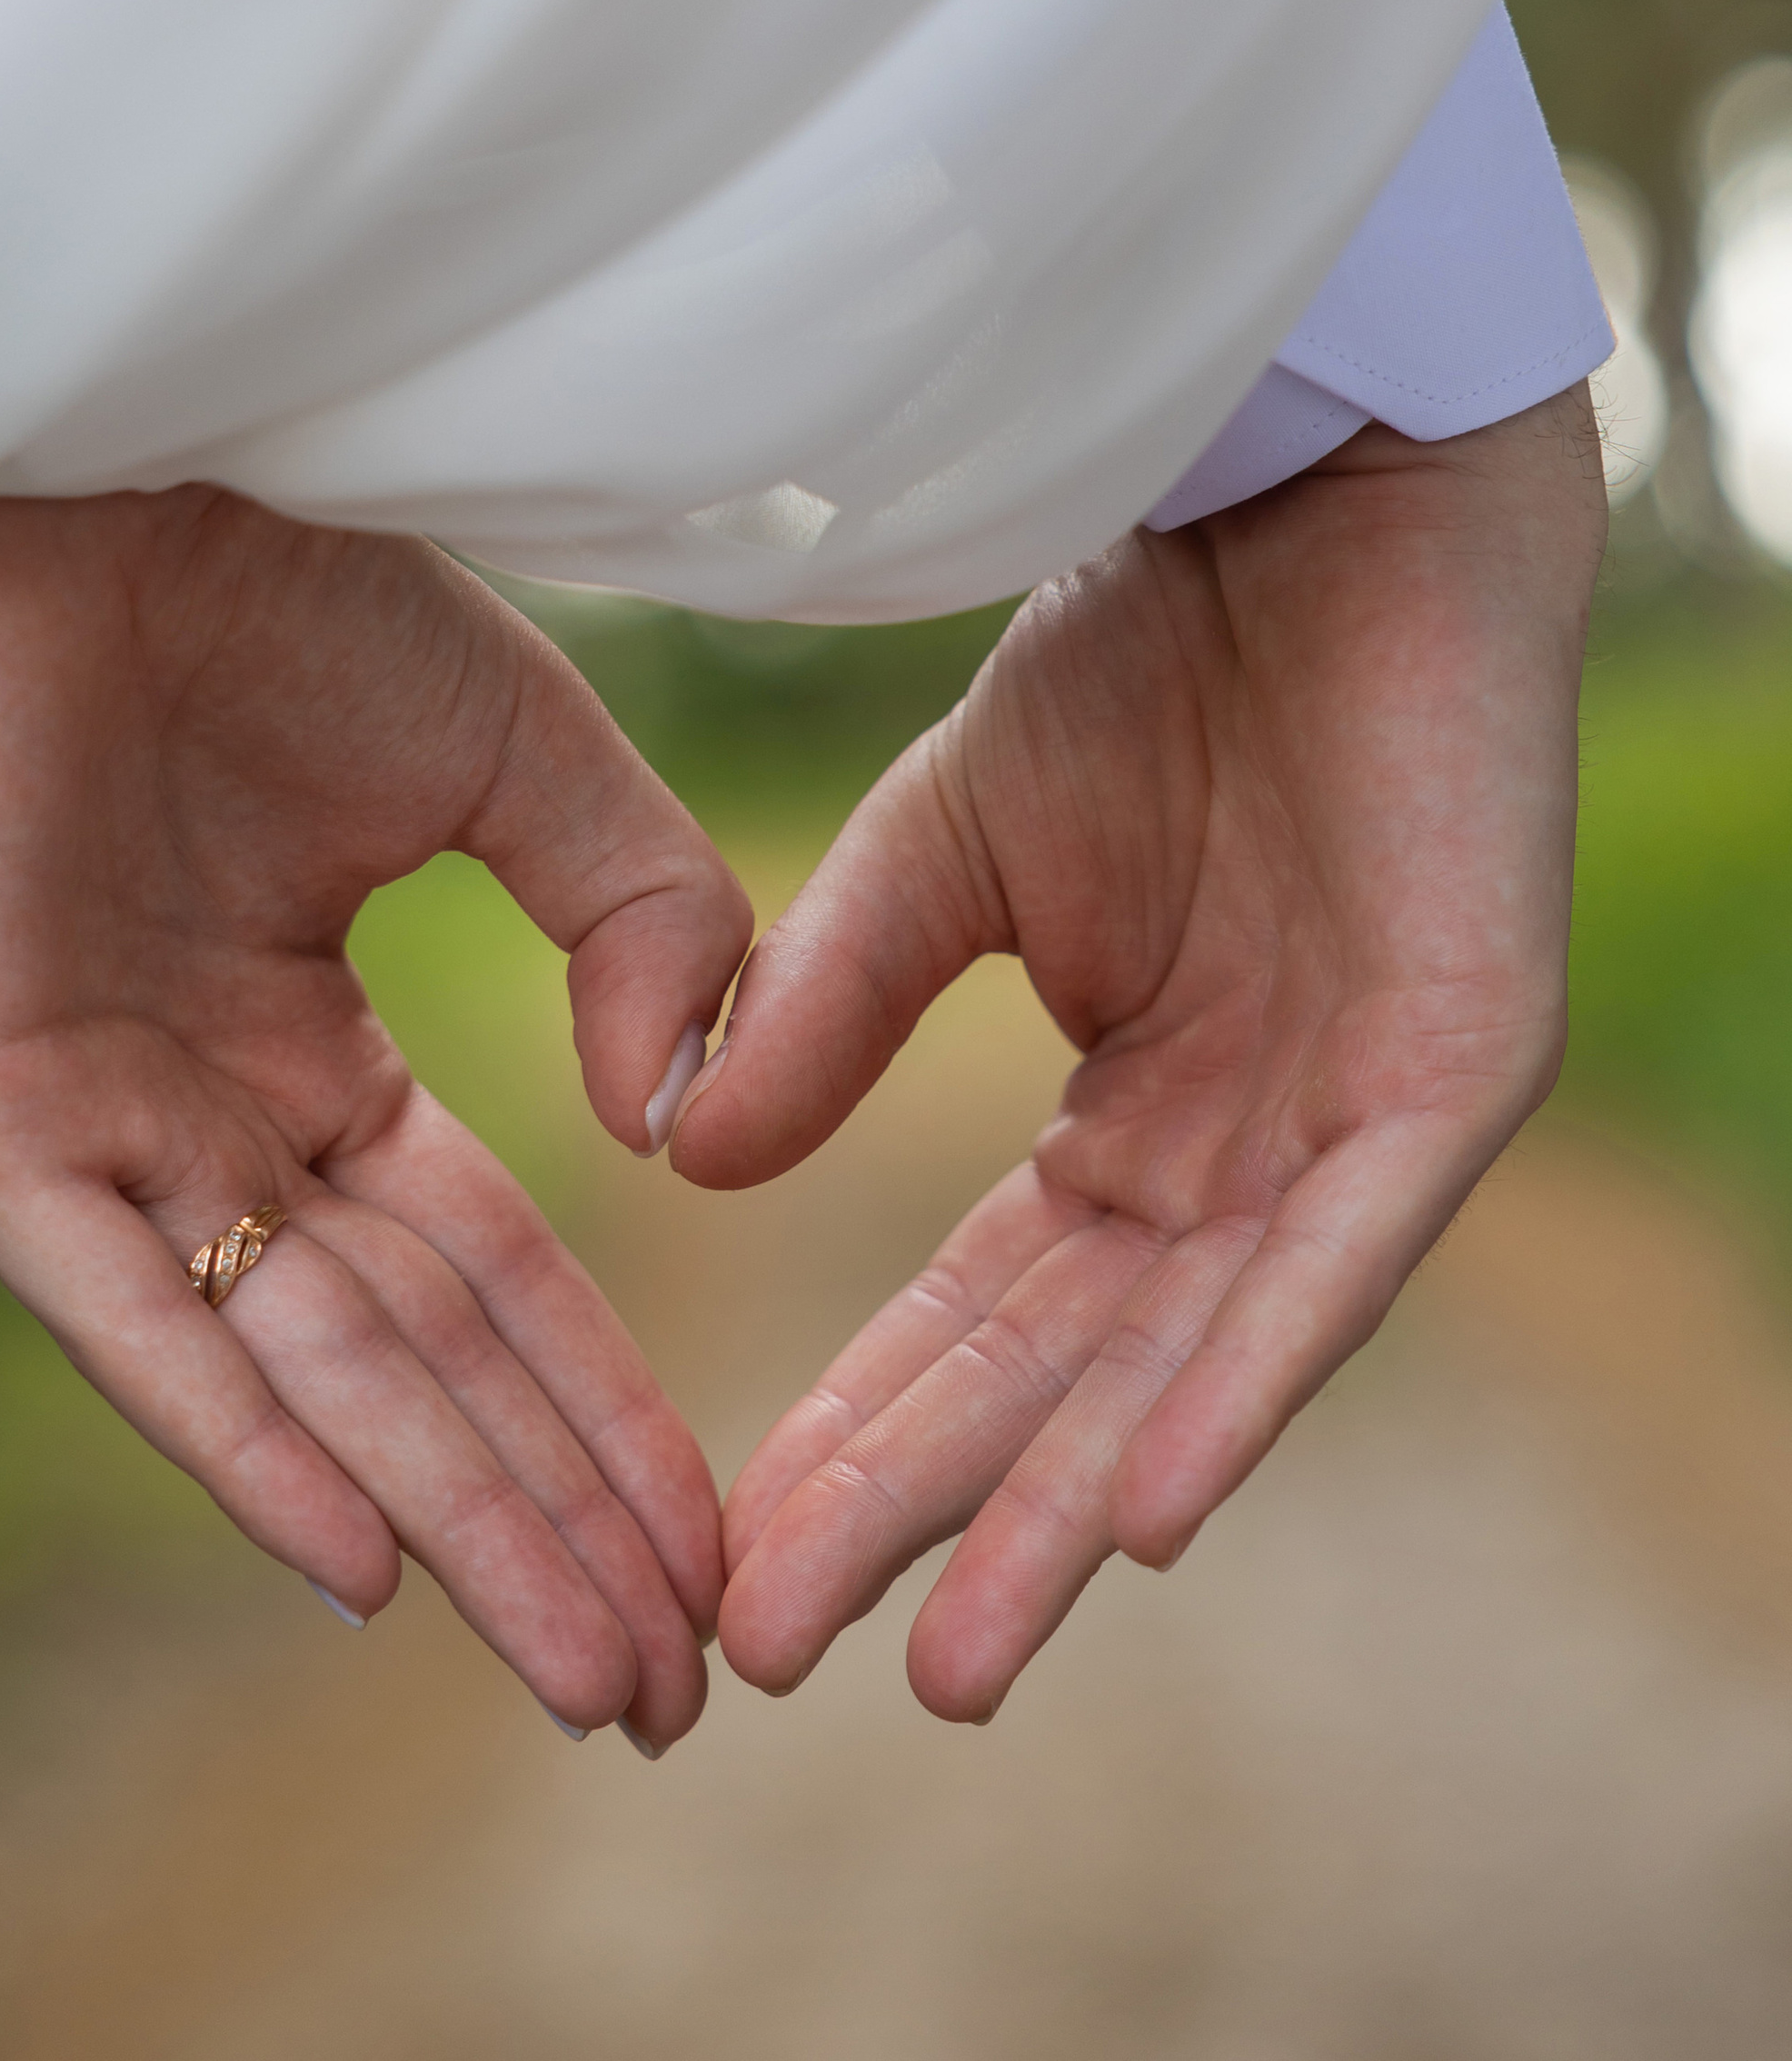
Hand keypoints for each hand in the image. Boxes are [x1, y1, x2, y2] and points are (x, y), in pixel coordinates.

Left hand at [0, 488, 751, 1747]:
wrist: (107, 430)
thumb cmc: (295, 567)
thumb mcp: (523, 764)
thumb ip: (642, 925)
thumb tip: (684, 1121)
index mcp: (301, 1035)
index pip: (475, 1270)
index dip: (598, 1410)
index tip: (709, 1541)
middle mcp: (195, 1101)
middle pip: (392, 1355)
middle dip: (535, 1516)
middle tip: (661, 1680)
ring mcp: (83, 1107)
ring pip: (282, 1356)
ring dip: (435, 1512)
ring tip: (577, 1662)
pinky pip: (109, 1300)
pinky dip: (232, 1432)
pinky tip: (360, 1565)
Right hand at [674, 388, 1606, 1721]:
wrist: (1308, 486)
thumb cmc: (1147, 652)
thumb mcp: (941, 853)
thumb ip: (835, 1004)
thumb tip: (687, 1156)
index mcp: (1140, 1111)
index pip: (983, 1311)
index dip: (863, 1426)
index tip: (736, 1548)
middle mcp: (1247, 1151)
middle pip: (1073, 1371)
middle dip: (937, 1509)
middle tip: (792, 1650)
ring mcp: (1356, 1122)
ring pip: (1204, 1358)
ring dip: (1072, 1508)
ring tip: (952, 1658)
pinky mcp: (1458, 1068)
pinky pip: (1347, 1257)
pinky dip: (1247, 1381)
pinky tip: (1144, 1509)